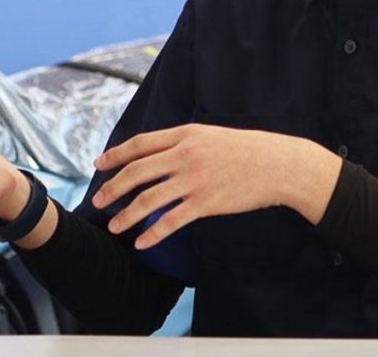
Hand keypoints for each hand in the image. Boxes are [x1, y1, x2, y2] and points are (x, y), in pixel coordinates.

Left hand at [91, 124, 340, 249]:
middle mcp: (186, 154)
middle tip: (98, 201)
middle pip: (138, 172)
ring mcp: (195, 179)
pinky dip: (153, 233)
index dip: (116, 155)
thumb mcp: (211, 135)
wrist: (279, 164)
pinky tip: (142, 242)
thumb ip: (184, 142)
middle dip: (113, 188)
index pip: (141, 144)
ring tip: (115, 227)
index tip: (99, 165)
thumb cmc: (247, 150)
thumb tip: (157, 153)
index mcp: (185, 134)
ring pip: (149, 199)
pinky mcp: (207, 203)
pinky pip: (171, 221)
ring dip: (127, 215)